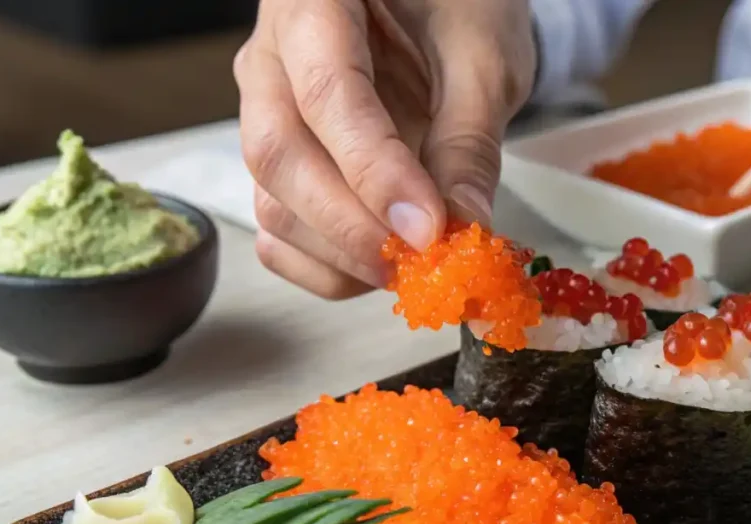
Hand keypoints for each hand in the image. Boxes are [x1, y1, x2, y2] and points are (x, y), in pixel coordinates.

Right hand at [235, 0, 535, 298]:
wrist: (438, 4)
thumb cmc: (460, 6)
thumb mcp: (483, 57)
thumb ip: (469, 141)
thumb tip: (462, 230)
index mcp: (314, 1)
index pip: (327, 95)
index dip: (374, 172)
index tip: (426, 229)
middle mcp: (270, 57)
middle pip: (278, 155)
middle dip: (349, 226)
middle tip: (417, 264)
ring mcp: (266, 114)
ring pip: (271, 202)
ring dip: (338, 255)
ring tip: (410, 269)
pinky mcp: (282, 163)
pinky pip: (277, 228)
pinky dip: (322, 265)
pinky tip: (375, 269)